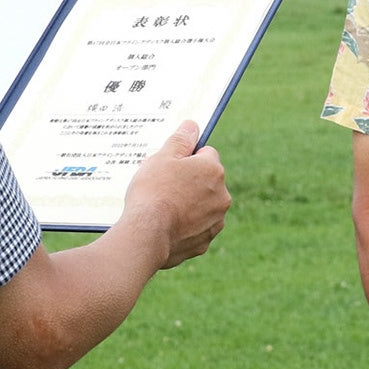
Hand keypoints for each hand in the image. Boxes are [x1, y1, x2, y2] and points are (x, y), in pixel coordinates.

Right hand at [119, 120, 230, 269]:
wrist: (147, 235)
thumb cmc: (153, 192)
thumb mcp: (162, 158)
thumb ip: (180, 140)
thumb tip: (192, 126)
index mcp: (213, 170)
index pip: (205, 154)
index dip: (185, 158)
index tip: (170, 166)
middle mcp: (222, 195)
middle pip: (205, 181)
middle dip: (188, 182)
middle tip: (161, 186)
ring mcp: (215, 221)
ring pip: (202, 206)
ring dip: (188, 204)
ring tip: (162, 208)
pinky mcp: (205, 242)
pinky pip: (195, 228)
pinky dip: (184, 226)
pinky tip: (165, 226)